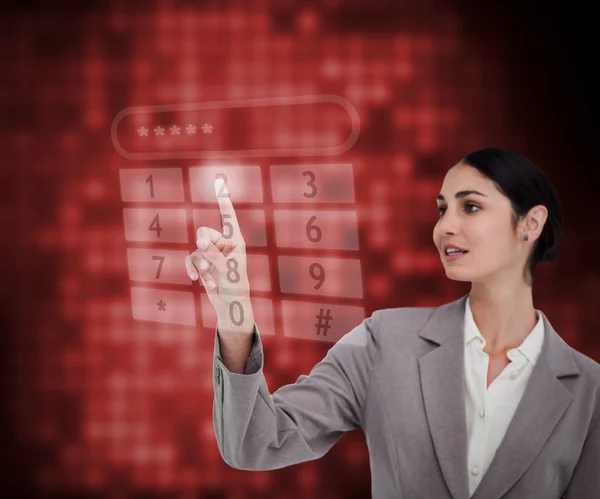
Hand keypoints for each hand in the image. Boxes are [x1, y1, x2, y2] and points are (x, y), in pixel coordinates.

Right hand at [185, 178, 253, 334]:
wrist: (230, 304)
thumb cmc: (235, 287)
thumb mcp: (228, 270)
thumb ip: (214, 254)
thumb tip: (199, 242)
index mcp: (236, 241)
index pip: (228, 217)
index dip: (223, 201)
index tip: (218, 183)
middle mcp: (223, 243)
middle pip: (205, 232)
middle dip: (204, 245)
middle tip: (208, 255)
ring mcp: (211, 252)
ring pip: (197, 249)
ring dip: (202, 265)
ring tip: (211, 278)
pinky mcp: (202, 262)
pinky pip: (191, 259)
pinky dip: (192, 268)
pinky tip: (196, 279)